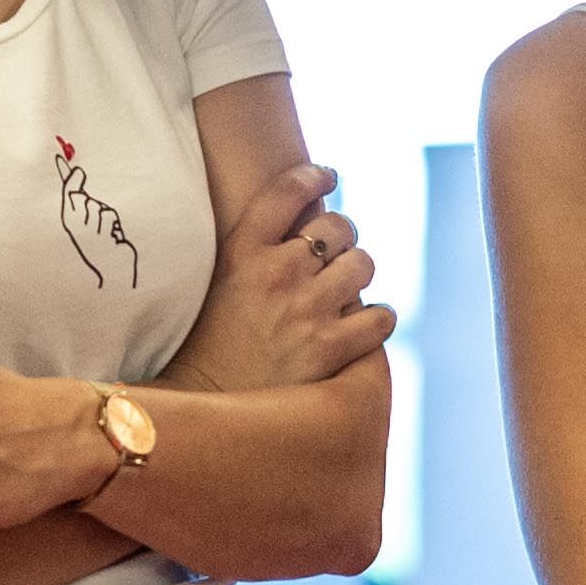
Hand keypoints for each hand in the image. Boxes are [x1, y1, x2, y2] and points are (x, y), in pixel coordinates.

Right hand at [201, 158, 399, 389]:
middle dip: (342, 238)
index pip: (288, 190)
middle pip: (338, 226)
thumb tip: (306, 218)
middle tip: (334, 256)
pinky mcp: (329, 350)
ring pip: (363, 265)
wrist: (205, 409)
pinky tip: (364, 325)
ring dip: (358, 275)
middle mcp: (276, 274)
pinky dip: (378, 319)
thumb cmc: (208, 346)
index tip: (328, 175)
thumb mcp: (218, 282)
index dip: (315, 175)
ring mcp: (305, 311)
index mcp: (241, 253)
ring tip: (344, 291)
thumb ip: (255, 249)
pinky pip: (380, 317)